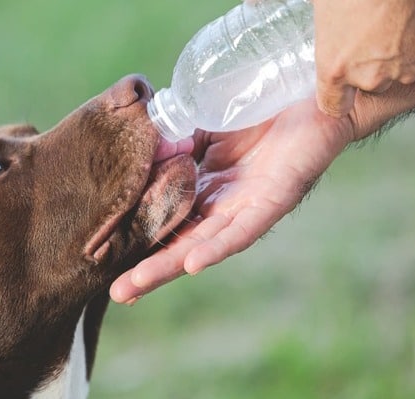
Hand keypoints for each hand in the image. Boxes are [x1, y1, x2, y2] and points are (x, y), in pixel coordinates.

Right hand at [110, 99, 353, 303]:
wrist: (309, 88)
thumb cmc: (258, 106)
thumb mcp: (202, 122)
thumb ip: (172, 138)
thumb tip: (136, 152)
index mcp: (205, 189)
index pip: (165, 220)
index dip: (139, 239)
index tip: (105, 259)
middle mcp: (223, 205)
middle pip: (180, 244)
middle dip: (149, 270)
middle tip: (117, 294)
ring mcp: (246, 206)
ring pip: (204, 245)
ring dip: (171, 266)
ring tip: (137, 285)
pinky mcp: (272, 200)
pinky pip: (242, 230)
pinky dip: (217, 246)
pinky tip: (193, 263)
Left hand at [314, 0, 414, 116]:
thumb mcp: (327, 7)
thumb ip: (327, 28)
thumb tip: (326, 24)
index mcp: (336, 67)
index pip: (333, 104)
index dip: (337, 94)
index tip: (340, 85)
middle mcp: (371, 76)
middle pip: (371, 84)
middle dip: (370, 64)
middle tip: (372, 33)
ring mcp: (406, 69)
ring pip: (402, 70)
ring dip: (400, 52)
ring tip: (396, 21)